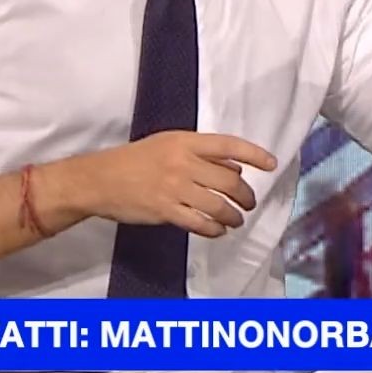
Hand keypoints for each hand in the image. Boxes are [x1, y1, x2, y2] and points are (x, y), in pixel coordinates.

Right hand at [66, 131, 277, 238]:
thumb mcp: (169, 144)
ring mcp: (174, 188)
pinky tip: (218, 230)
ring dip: (234, 215)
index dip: (255, 154)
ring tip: (236, 219)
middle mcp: (183, 163)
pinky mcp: (165, 211)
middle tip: (248, 203)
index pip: (229, 145)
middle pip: (230, 180)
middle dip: (246, 195)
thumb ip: (202, 154)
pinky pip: (200, 223)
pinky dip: (214, 229)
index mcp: (185, 142)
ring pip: (218, 205)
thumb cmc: (135, 160)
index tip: (272, 164)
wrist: (100, 179)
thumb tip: (236, 167)